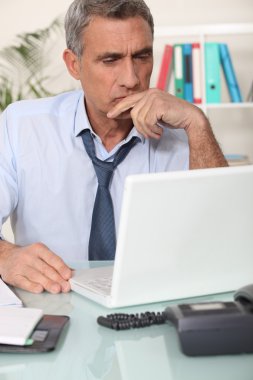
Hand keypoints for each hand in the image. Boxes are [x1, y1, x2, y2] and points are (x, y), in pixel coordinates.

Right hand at [0, 242, 71, 293]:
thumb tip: (71, 272)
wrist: (6, 256)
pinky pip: (24, 282)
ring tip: (57, 289)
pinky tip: (40, 289)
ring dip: (48, 283)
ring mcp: (21, 266)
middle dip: (57, 278)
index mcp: (39, 249)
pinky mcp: (13, 276)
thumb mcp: (41, 254)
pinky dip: (32, 286)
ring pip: (36, 276)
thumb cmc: (28, 257)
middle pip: (46, 269)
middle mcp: (29, 256)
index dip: (61, 267)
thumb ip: (55, 263)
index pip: (52, 258)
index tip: (68, 275)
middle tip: (65, 286)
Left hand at [107, 88, 226, 168]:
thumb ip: (144, 111)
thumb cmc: (173, 117)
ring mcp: (155, 98)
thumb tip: (129, 116)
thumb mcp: (155, 113)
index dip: (118, 108)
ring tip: (155, 134)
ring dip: (147, 131)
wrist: (190, 118)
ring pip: (139, 119)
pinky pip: (147, 122)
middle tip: (148, 134)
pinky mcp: (158, 105)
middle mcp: (151, 93)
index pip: (129, 100)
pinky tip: (160, 131)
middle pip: (133, 112)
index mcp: (149, 93)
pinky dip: (152, 130)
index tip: (110, 115)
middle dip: (138, 127)